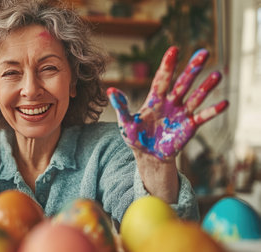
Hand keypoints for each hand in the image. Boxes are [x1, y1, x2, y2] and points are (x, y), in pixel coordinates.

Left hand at [108, 46, 227, 160]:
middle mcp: (171, 102)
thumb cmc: (136, 137)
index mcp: (155, 99)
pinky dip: (213, 111)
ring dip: (206, 86)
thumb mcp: (125, 123)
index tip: (174, 49)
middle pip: (183, 82)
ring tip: (217, 74)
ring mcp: (181, 113)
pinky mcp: (189, 126)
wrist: (148, 155)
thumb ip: (121, 106)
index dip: (168, 65)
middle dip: (192, 68)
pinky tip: (225, 103)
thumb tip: (110, 90)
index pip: (162, 78)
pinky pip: (203, 117)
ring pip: (196, 97)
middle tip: (203, 52)